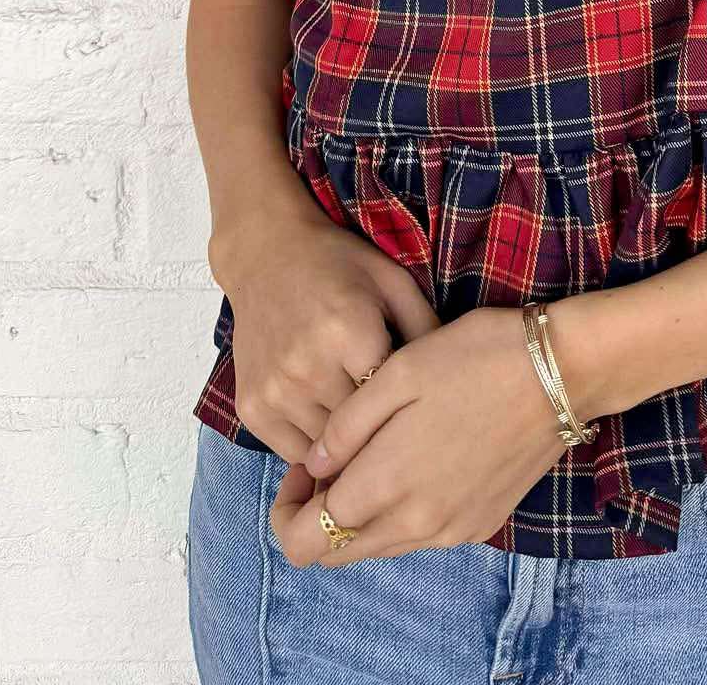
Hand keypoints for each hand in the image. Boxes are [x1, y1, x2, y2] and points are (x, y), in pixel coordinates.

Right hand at [213, 206, 441, 466]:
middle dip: (383, 436)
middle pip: (361, 433)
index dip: (412, 414)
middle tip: (402, 436)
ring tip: (368, 437)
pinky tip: (331, 430)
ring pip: (326, 452)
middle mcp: (308, 367)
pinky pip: (292, 453)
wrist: (266, 254)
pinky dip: (314, 451)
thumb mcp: (394, 282)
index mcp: (350, 332)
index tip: (426, 418)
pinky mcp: (251, 407)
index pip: (393, 403)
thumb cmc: (339, 265)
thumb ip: (427, 329)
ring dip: (348, 449)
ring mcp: (275, 391)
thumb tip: (454, 381)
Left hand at [266, 305, 574, 564]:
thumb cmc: (475, 357)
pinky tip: (416, 461)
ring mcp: (453, 530)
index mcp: (389, 484)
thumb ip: (345, 427)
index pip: (305, 539)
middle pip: (337, 555)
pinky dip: (400, 514)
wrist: (562, 371)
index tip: (303, 466)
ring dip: (359, 517)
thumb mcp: (398, 372)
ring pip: (378, 548)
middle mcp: (418, 524)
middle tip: (331, 463)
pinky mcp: (481, 524)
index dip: (287, 508)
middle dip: (317, 519)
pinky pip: (419, 537)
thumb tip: (313, 466)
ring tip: (372, 456)